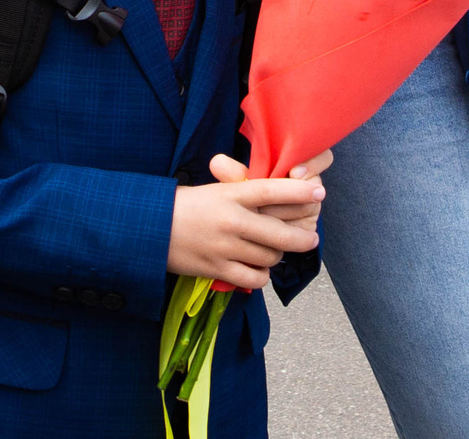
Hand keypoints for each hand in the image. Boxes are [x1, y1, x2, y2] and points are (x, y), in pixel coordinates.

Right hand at [167, 154, 324, 288]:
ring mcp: (225, 247)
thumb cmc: (186, 205)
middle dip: (302, 238)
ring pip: (269, 257)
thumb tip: (279, 196)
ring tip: (274, 251)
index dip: (300, 192)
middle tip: (311, 238)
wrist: (149, 227)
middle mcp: (231, 220)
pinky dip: (261, 275)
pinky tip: (258, 268)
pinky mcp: (217, 269)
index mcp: (230, 194)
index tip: (319, 193)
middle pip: (280, 233)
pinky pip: (254, 278)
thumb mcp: (215, 190)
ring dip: (277, 256)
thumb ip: (244, 193)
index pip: (272, 190)